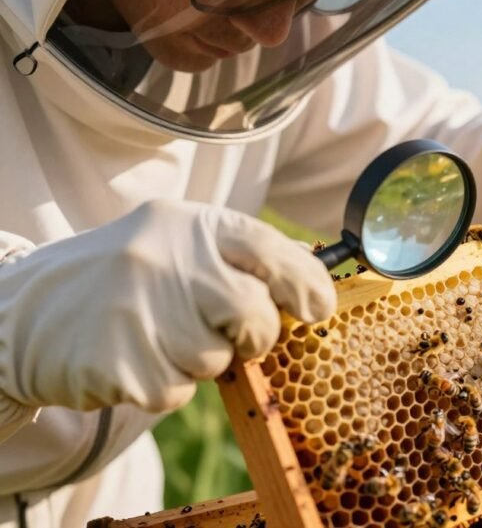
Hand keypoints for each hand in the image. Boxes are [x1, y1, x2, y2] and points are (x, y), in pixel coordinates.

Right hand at [0, 200, 335, 412]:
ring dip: (200, 359)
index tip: (318, 308)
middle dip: (258, 334)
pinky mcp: (121, 365)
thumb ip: (241, 252)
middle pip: (254, 314)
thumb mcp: (177, 240)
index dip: (305, 282)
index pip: (269, 248)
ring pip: (216, 359)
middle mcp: (166, 262)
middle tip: (238, 335)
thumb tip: (310, 269)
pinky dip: (164, 384)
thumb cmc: (123, 276)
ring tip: (159, 334)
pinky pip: (177, 391)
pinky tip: (133, 356)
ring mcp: (141, 313)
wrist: (25, 311)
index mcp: (187, 224)